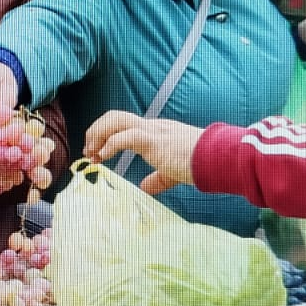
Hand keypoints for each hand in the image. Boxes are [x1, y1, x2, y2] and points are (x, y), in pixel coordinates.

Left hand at [82, 111, 201, 196]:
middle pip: (115, 116)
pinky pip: (125, 136)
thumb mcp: (173, 172)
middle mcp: (151, 126)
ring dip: (98, 134)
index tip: (96, 153)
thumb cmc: (199, 165)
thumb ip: (158, 179)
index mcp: (155, 131)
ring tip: (92, 152)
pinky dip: (110, 144)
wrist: (216, 159)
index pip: (123, 124)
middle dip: (96, 131)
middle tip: (89, 151)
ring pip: (115, 120)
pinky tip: (104, 156)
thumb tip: (145, 188)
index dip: (105, 135)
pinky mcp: (153, 139)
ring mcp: (152, 130)